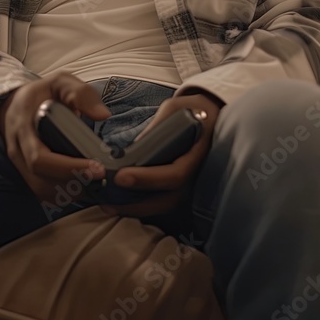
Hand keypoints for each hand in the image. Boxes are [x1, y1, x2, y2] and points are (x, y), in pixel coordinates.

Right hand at [0, 72, 110, 205]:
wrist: (14, 102)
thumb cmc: (41, 93)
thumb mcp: (60, 82)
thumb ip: (81, 94)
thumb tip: (103, 115)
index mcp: (23, 127)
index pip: (41, 158)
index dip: (68, 168)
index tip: (96, 167)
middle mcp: (17, 150)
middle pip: (41, 180)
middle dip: (73, 182)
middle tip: (101, 177)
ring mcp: (19, 164)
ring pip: (42, 190)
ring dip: (69, 191)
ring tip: (95, 181)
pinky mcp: (26, 173)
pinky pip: (42, 192)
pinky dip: (63, 193)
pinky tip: (82, 183)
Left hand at [104, 92, 222, 218]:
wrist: (211, 115)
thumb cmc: (192, 110)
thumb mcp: (174, 109)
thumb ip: (158, 126)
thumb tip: (134, 148)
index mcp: (197, 153)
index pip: (175, 175)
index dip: (148, 179)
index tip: (121, 176)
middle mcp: (197, 175)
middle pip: (168, 199)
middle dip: (137, 203)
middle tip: (108, 200)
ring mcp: (192, 185)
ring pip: (165, 206)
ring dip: (136, 209)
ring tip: (108, 206)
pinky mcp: (183, 188)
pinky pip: (163, 203)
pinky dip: (142, 207)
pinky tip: (120, 204)